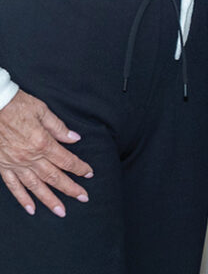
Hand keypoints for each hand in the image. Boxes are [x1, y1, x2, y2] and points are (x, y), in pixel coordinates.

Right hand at [0, 90, 92, 216]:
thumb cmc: (17, 105)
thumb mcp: (42, 110)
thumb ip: (58, 127)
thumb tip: (74, 138)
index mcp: (42, 142)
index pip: (65, 159)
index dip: (79, 167)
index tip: (89, 173)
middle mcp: (29, 157)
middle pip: (54, 176)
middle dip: (70, 188)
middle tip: (83, 197)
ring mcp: (15, 164)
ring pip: (35, 186)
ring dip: (49, 200)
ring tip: (61, 211)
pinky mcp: (3, 166)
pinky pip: (14, 186)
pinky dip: (23, 198)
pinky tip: (31, 208)